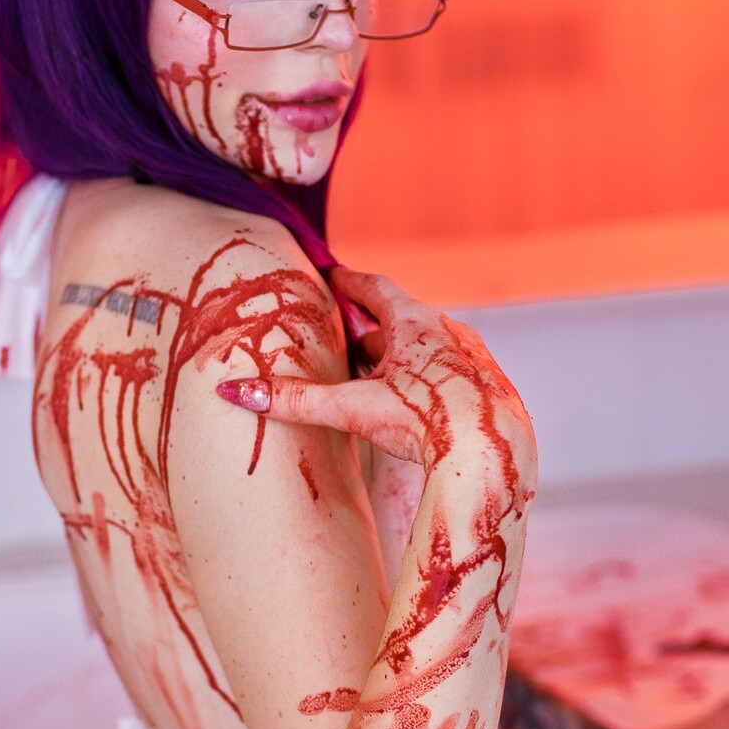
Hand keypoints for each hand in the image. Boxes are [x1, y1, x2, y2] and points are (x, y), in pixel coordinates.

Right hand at [216, 266, 535, 480]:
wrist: (491, 454)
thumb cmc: (425, 420)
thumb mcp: (353, 408)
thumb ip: (296, 401)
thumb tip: (237, 391)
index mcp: (416, 324)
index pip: (376, 289)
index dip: (351, 282)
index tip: (334, 274)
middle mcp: (449, 334)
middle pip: (402, 322)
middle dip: (371, 327)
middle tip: (346, 332)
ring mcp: (473, 362)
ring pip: (428, 350)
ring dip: (401, 358)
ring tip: (378, 374)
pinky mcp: (489, 392)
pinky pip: (449, 377)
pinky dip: (427, 382)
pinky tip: (418, 407)